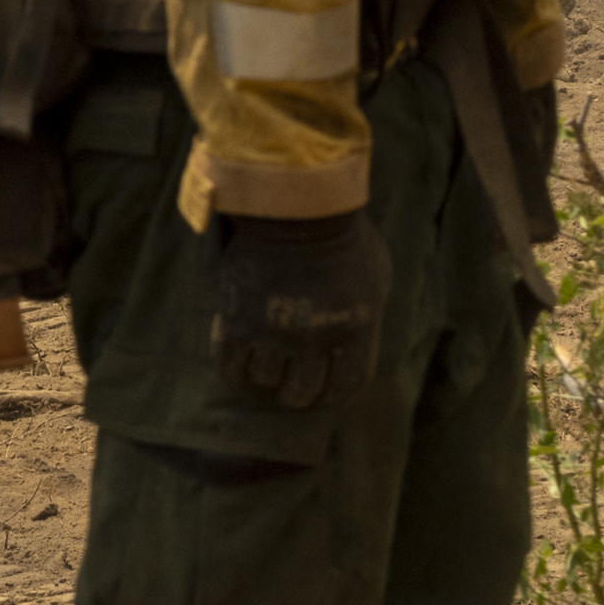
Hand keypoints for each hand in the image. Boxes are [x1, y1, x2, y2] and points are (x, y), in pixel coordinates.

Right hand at [212, 206, 387, 409]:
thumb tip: (354, 337)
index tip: (326, 394)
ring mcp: (273, 334)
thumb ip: (364, 313)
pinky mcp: (236, 323)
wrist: (292, 208)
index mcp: (356, 331)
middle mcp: (315, 342)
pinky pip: (229, 366)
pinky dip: (233, 371)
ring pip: (265, 380)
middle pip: (303, 391)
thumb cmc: (341, 235)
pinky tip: (236, 364)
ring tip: (263, 366)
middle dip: (298, 394)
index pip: (347, 386)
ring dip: (266, 377)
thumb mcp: (374, 277)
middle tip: (290, 388)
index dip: (335, 396)